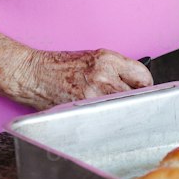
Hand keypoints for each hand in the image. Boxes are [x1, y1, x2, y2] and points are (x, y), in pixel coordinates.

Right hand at [16, 47, 153, 109]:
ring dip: (123, 112)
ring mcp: (95, 94)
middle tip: (131, 105)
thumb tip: (137, 86)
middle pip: (138, 95)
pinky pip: (108, 118)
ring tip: (114, 112)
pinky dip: (108, 119)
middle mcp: (104, 75)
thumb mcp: (92, 58)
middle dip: (136, 101)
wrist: (33, 75)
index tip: (142, 91)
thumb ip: (116, 70)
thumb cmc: (60, 67)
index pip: (143, 76)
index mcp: (108, 59)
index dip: (144, 85)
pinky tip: (101, 117)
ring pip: (125, 109)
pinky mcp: (85, 109)